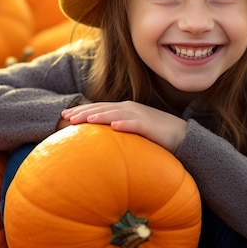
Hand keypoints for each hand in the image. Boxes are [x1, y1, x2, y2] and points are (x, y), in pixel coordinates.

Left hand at [61, 101, 187, 152]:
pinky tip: (114, 127)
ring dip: (100, 116)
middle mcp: (129, 109)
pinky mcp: (151, 126)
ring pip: (116, 114)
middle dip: (84, 112)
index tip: (65, 115)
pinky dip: (125, 124)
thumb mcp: (131, 129)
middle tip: (66, 117)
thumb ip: (116, 130)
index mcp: (123, 109)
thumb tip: (96, 139)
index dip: (82, 110)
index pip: (98, 108)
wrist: (181, 135)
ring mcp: (140, 116)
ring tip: (84, 120)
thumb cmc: (154, 134)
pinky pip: (136, 124)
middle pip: (102, 109)